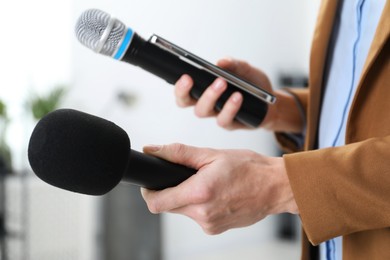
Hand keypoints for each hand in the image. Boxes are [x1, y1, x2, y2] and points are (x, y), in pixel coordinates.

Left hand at [141, 143, 297, 234]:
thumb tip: (153, 150)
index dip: (148, 191)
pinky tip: (216, 193)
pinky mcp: (217, 229)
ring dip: (188, 197)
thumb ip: (178, 153)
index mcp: (199, 193)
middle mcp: (203, 214)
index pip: (156, 203)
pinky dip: (201, 205)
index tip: (152, 183)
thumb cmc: (250, 168)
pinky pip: (198, 216)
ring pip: (184, 211)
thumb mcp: (212, 154)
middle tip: (188, 176)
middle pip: (169, 206)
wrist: (276, 187)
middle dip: (172, 190)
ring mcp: (210, 224)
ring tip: (207, 182)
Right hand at [175, 58, 273, 129]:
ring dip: (209, 96)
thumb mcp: (245, 70)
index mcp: (204, 90)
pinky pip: (224, 119)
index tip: (183, 75)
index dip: (179, 86)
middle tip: (190, 79)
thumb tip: (220, 62)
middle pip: (186, 103)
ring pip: (203, 111)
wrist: (271, 103)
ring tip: (222, 82)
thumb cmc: (253, 85)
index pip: (184, 90)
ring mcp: (217, 115)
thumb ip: (233, 65)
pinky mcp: (230, 124)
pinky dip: (230, 106)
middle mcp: (207, 104)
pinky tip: (238, 96)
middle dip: (185, 91)